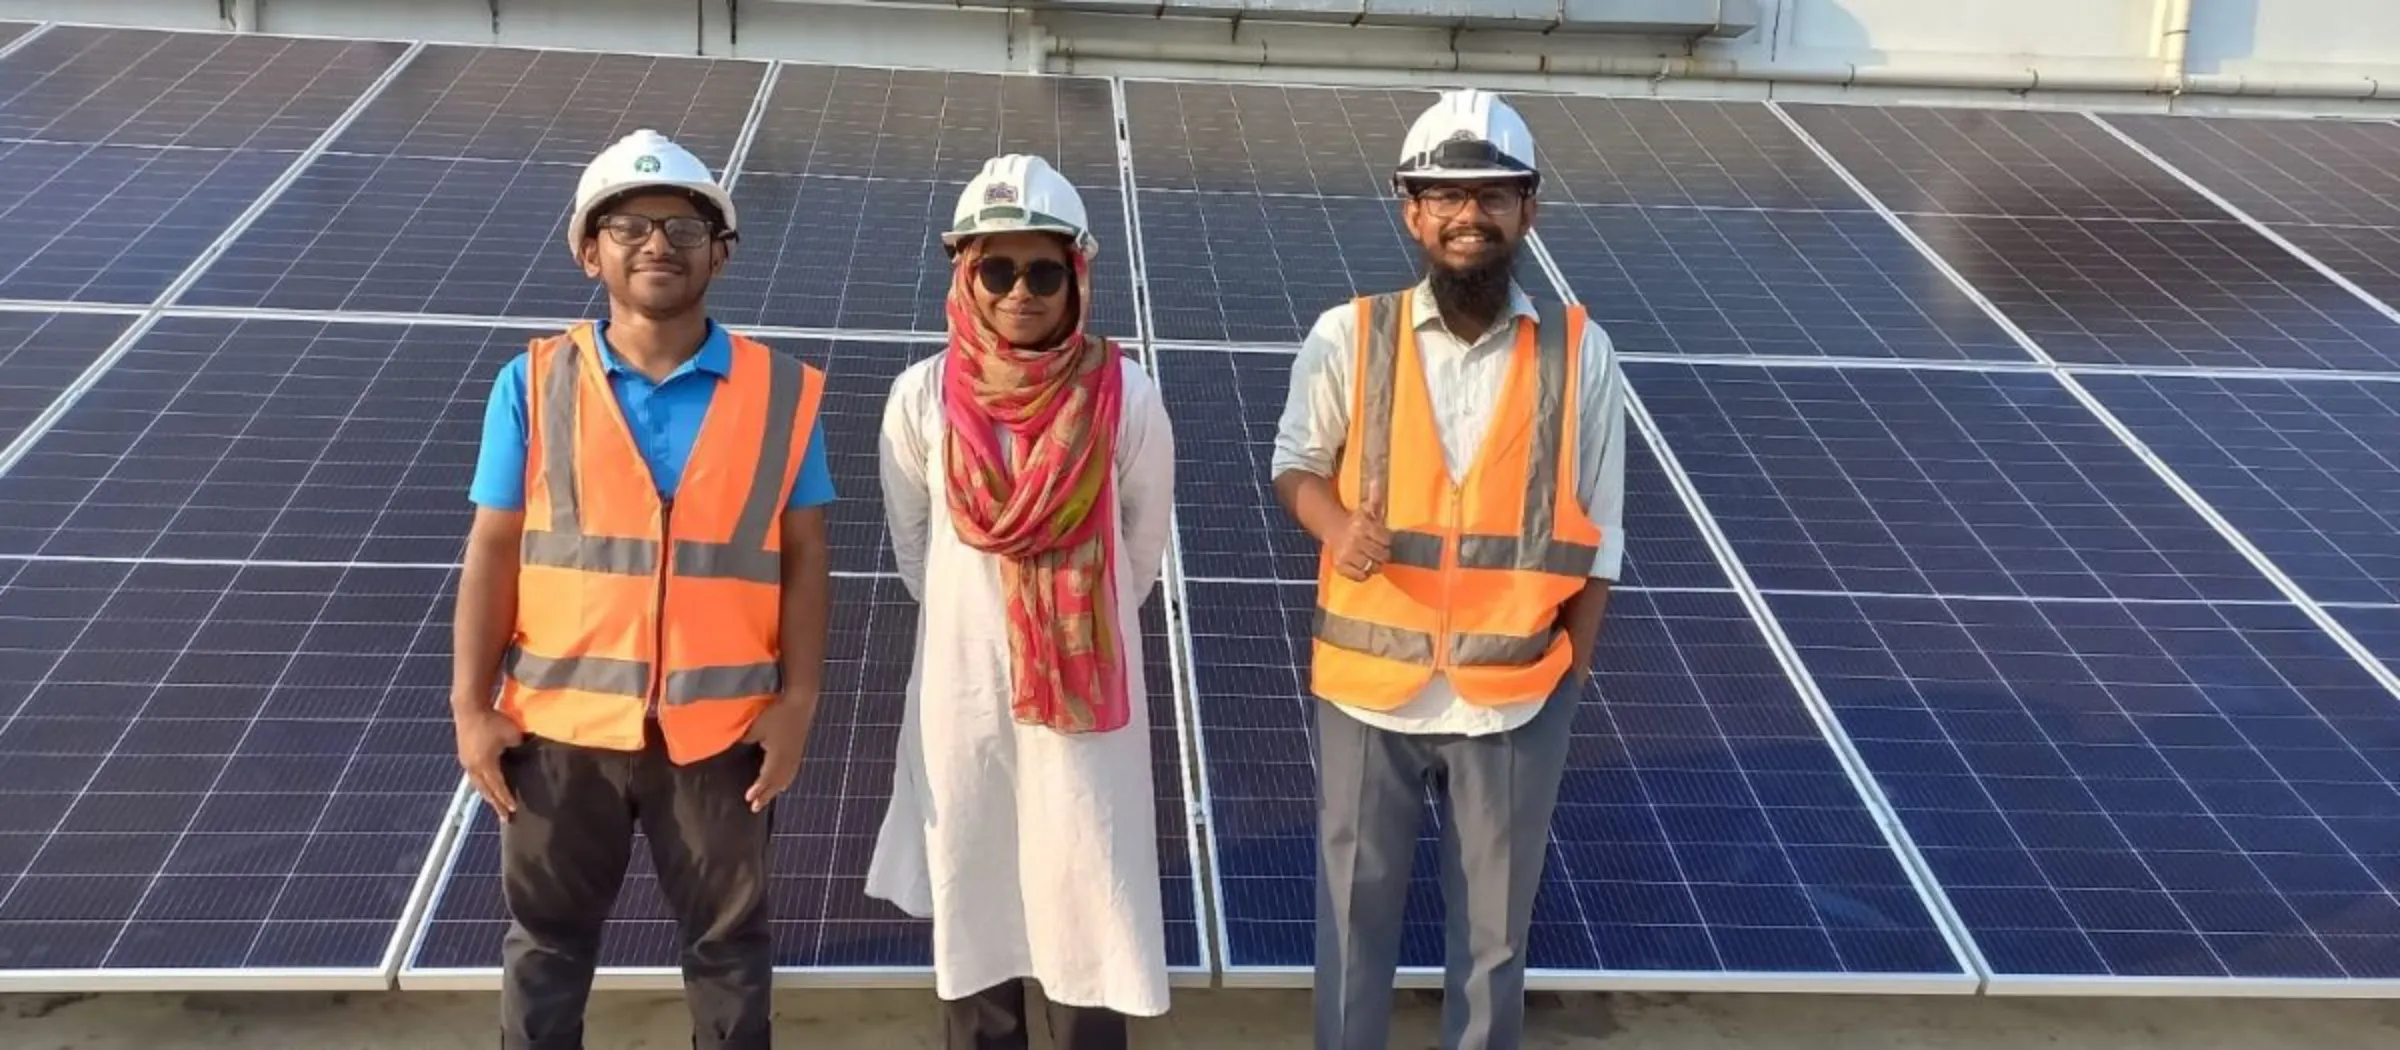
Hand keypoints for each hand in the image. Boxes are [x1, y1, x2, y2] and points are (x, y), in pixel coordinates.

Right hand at [454, 708, 523, 821]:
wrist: (469, 707)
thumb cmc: (493, 720)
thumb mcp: (512, 734)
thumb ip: (520, 747)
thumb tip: (526, 754)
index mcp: (486, 764)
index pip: (498, 786)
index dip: (506, 799)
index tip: (513, 810)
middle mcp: (473, 767)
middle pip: (486, 791)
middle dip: (496, 804)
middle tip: (505, 818)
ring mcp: (466, 762)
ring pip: (478, 785)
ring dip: (487, 795)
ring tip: (495, 805)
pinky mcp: (463, 755)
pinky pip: (474, 776)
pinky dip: (481, 784)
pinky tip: (485, 786)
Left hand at [742, 698, 814, 812]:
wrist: (801, 701)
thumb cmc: (777, 713)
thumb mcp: (756, 727)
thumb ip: (745, 741)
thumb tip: (734, 749)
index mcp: (778, 756)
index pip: (766, 778)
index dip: (758, 790)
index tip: (748, 799)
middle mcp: (788, 759)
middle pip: (777, 783)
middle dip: (766, 795)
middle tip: (755, 807)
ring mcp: (796, 755)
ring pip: (786, 778)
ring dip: (776, 789)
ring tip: (768, 797)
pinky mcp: (799, 749)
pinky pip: (792, 772)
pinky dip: (785, 781)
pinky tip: (783, 782)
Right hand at [1327, 479, 1390, 581]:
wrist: (1333, 529)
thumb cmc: (1356, 521)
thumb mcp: (1366, 509)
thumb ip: (1375, 498)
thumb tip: (1377, 480)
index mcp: (1362, 526)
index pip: (1386, 539)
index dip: (1387, 540)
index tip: (1384, 539)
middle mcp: (1354, 541)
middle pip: (1381, 555)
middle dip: (1383, 553)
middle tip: (1380, 550)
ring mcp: (1347, 555)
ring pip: (1371, 567)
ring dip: (1375, 564)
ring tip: (1372, 558)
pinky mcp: (1341, 566)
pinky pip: (1360, 576)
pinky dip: (1364, 574)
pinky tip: (1363, 566)